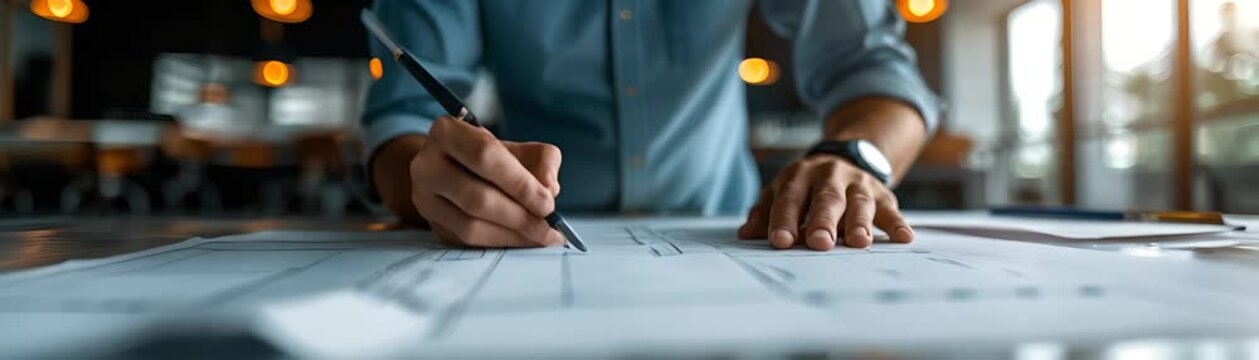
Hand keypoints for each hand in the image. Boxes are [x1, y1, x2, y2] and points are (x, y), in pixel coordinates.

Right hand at [408, 116, 564, 247]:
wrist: (453, 170)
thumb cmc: (491, 158)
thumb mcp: (519, 148)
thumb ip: (542, 161)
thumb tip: (549, 188)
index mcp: (447, 132)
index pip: (484, 156)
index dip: (519, 183)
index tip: (548, 203)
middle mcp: (426, 164)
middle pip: (476, 197)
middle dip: (519, 216)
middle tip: (550, 227)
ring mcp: (424, 197)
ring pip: (470, 225)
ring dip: (512, 235)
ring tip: (542, 237)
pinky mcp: (431, 224)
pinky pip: (468, 241)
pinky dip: (501, 243)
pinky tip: (523, 241)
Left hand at [737, 155, 913, 249]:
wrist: (847, 157)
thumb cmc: (806, 187)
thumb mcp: (783, 192)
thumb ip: (765, 212)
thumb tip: (746, 234)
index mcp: (799, 177)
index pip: (790, 200)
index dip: (784, 220)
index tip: (780, 241)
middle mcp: (829, 176)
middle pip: (826, 199)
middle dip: (823, 221)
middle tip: (819, 242)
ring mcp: (858, 185)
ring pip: (858, 203)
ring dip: (859, 222)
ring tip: (858, 242)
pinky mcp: (882, 195)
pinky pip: (891, 210)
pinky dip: (898, 224)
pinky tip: (903, 238)